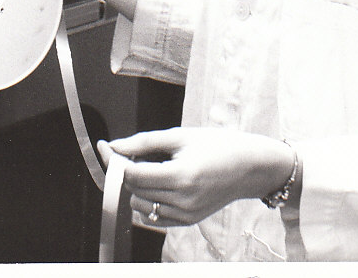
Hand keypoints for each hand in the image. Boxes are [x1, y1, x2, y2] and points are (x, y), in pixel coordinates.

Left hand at [97, 127, 296, 227]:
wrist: (250, 167)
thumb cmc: (217, 145)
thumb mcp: (180, 136)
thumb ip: (144, 142)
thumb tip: (115, 146)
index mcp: (181, 176)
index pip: (133, 174)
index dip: (116, 160)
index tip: (107, 148)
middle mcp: (182, 201)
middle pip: (133, 189)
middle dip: (125, 170)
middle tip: (133, 152)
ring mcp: (185, 215)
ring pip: (139, 205)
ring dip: (136, 186)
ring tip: (152, 167)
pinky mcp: (188, 222)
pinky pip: (153, 216)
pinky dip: (148, 200)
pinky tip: (159, 182)